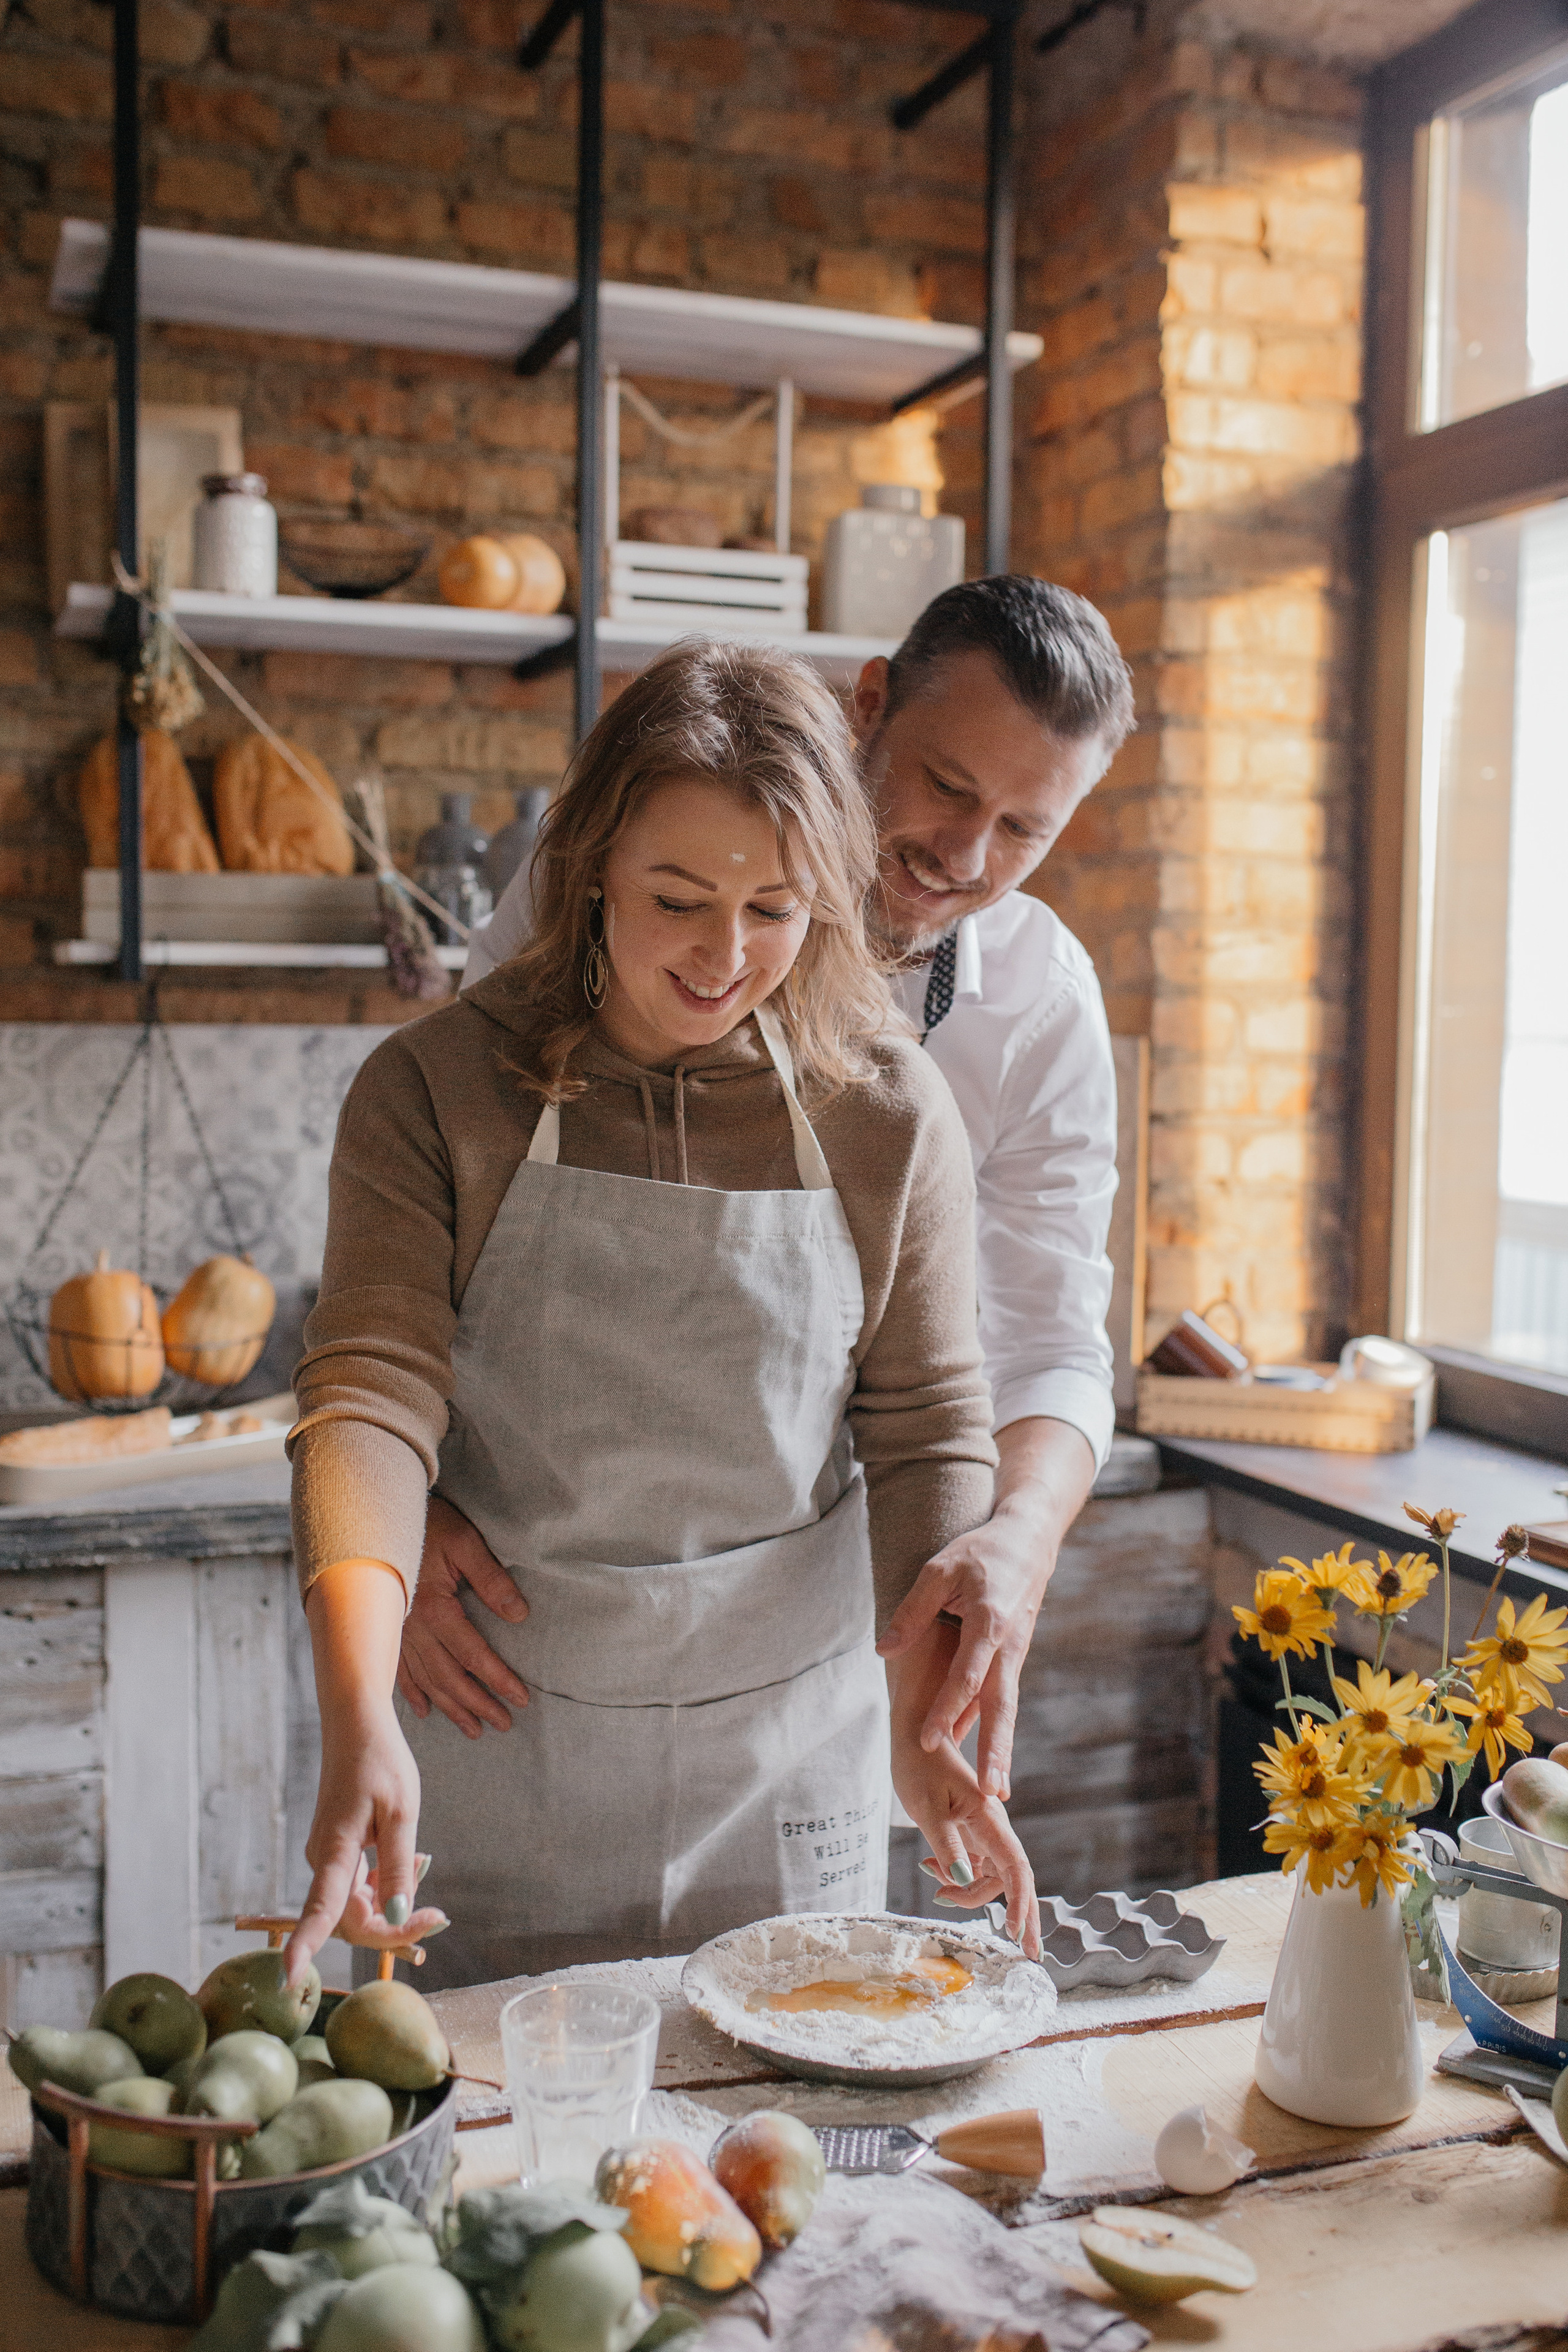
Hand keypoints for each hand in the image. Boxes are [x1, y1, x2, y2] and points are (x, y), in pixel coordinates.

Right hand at [285, 1696, 445, 1985]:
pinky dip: (386, 1886)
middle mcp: (324, 1861)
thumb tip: (399, 1917)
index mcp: (335, 1850)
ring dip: (393, 1901)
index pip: (320, 1909)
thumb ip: (398, 1868)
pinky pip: (359, 1888)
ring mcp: (328, 1859)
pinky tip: (407, 1859)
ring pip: (360, 1904)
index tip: (288, 1977)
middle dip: (394, 1926)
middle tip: (438, 1916)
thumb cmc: (380, 1760)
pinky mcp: (336, 1855)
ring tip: (419, 1860)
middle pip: (354, 1919)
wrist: (356, 1724)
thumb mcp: (401, 1812)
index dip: (304, 1945)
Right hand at [397, 1495, 530, 1739]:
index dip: (498, 1679)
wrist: (377, 1513)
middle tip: (503, 1724)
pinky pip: (398, 1671)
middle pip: (449, 1677)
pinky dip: (412, 1693)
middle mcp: (411, 1629)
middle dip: (477, 1703)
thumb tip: (518, 1614)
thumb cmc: (427, 1523)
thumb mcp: (465, 1542)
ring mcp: (395, 1633)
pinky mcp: (385, 1630)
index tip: (520, 1699)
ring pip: (425, 1680)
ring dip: (450, 1707)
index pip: (472, 1655)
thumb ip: (491, 1578)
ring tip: (474, 1729)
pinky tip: (425, 1711)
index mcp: (434, 1608)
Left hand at [876, 1417, 1095, 1799]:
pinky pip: (997, 1694)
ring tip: (994, 1790)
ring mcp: (1014, 1655)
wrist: (1029, 1541)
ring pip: (1004, 1707)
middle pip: (1001, 1707)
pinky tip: (974, 1750)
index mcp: (989, 1623)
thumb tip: (883, 1652)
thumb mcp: (939, 1569)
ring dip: (999, 1748)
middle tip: (991, 1793)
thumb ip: (912, 1612)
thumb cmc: (981, 1552)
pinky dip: (987, 1723)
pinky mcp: (1012, 1657)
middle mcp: (1008, 1647)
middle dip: (996, 1751)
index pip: (965, 1676)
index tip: (927, 1741)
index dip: (946, 1710)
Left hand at [892, 1726, 1040, 1960]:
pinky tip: (931, 1870)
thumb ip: (946, 1844)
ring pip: (989, 1876)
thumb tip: (963, 1879)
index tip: (1015, 1934)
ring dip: (969, 1893)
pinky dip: (956, 1876)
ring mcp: (982, 1830)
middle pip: (1011, 1879)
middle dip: (1019, 1915)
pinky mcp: (969, 1831)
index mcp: (988, 1820)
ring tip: (936, 1889)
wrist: (915, 1734)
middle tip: (1025, 1954)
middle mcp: (992, 1828)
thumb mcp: (926, 1808)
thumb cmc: (919, 1764)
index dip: (1020, 1903)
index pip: (1015, 1868)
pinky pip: (973, 1865)